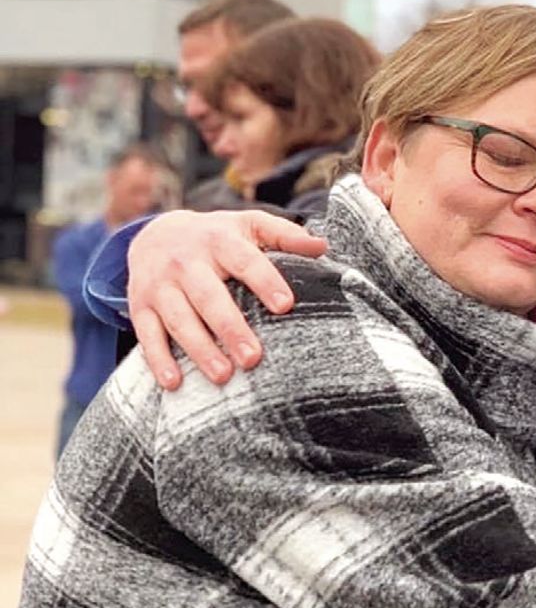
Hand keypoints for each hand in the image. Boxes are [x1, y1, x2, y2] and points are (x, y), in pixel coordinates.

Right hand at [127, 210, 326, 388]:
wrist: (155, 233)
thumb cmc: (217, 236)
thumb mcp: (250, 225)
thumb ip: (285, 235)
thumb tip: (322, 247)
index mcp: (219, 240)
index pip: (245, 261)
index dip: (266, 281)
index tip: (286, 306)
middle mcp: (186, 261)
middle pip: (209, 297)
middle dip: (230, 328)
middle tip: (253, 358)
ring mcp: (160, 285)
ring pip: (180, 319)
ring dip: (199, 349)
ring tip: (223, 375)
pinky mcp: (140, 305)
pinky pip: (147, 334)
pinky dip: (158, 359)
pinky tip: (174, 382)